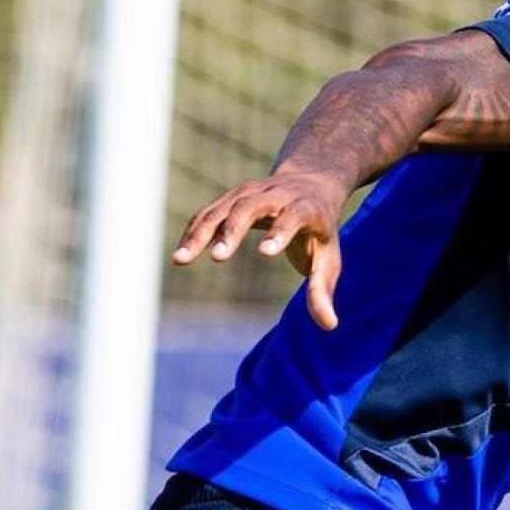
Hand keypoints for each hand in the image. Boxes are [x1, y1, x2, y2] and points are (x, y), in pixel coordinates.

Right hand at [171, 168, 346, 329]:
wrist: (311, 184)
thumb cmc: (320, 232)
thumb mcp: (328, 258)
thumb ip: (323, 290)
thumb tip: (329, 325)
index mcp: (307, 207)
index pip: (294, 215)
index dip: (281, 231)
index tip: (266, 253)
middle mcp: (277, 195)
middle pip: (252, 207)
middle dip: (234, 230)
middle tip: (219, 258)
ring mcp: (251, 193)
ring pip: (223, 209)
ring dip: (201, 232)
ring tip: (181, 259)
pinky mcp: (231, 198)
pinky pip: (209, 213)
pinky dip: (194, 231)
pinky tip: (181, 254)